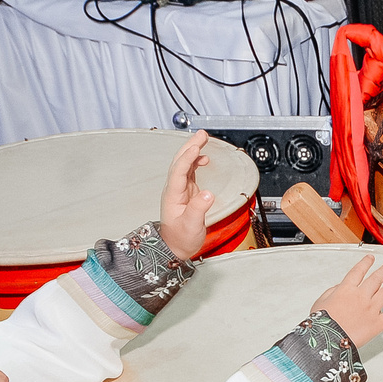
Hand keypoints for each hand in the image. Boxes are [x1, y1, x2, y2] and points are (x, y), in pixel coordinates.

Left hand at [159, 129, 214, 257]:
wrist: (175, 247)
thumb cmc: (181, 238)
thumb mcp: (192, 225)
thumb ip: (199, 209)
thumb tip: (208, 193)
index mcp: (174, 195)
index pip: (179, 171)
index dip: (187, 159)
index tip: (195, 148)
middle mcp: (175, 189)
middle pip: (180, 162)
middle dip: (190, 146)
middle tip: (201, 135)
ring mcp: (180, 189)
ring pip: (184, 164)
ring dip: (193, 150)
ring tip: (203, 139)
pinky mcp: (186, 191)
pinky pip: (189, 170)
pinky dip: (196, 161)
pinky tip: (203, 158)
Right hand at [312, 257, 382, 347]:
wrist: (328, 340)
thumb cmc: (322, 324)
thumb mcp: (320, 302)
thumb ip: (332, 291)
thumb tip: (340, 287)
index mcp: (346, 290)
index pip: (358, 272)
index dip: (365, 263)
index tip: (370, 258)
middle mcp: (361, 296)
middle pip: (375, 279)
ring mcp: (371, 309)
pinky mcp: (377, 324)